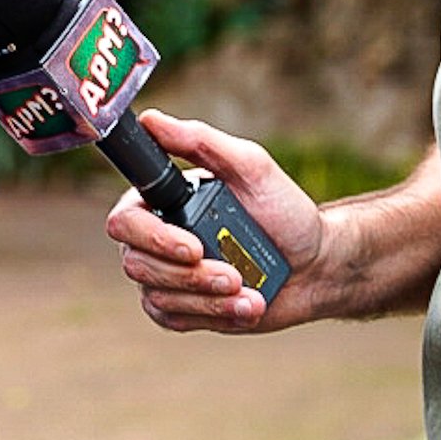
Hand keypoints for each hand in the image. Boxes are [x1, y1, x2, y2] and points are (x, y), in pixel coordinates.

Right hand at [102, 112, 328, 331]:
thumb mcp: (250, 167)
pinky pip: (176, 319)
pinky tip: (247, 306)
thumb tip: (152, 120)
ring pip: (159, 296)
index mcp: (163, 201)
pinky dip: (214, 315)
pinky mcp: (185, 308)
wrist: (316, 264)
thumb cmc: (284, 211)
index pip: (124, 220)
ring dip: (208, 297)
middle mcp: (156, 238)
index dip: (152, 237)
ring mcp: (168, 276)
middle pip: (136, 264)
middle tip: (233, 274)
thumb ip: (200, 142)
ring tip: (249, 292)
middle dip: (189, 275)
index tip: (193, 245)